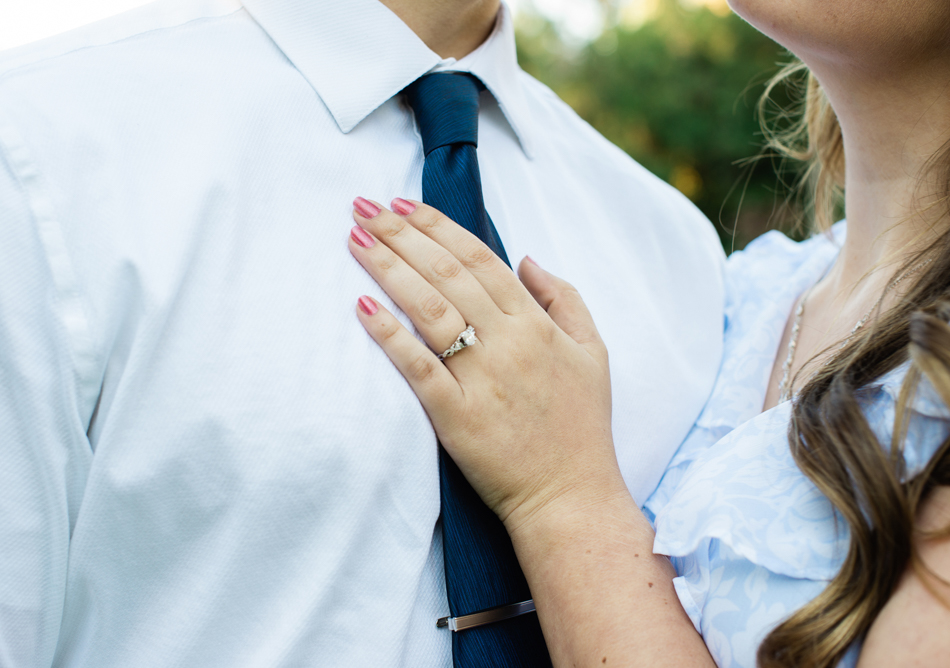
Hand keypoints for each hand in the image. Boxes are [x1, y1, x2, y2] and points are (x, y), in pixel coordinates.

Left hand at [347, 197, 625, 532]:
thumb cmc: (581, 425)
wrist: (571, 497)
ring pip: (430, 311)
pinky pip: (418, 368)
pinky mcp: (457, 416)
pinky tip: (362, 307)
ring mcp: (482, 379)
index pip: (480, 260)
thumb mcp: (592, 351)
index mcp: (537, 324)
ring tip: (357, 239)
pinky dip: (390, 336)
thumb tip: (527, 257)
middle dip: (403, 234)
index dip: (439, 228)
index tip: (404, 204)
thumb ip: (565, 297)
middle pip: (448, 275)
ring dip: (390, 270)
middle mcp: (509, 343)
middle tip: (364, 206)